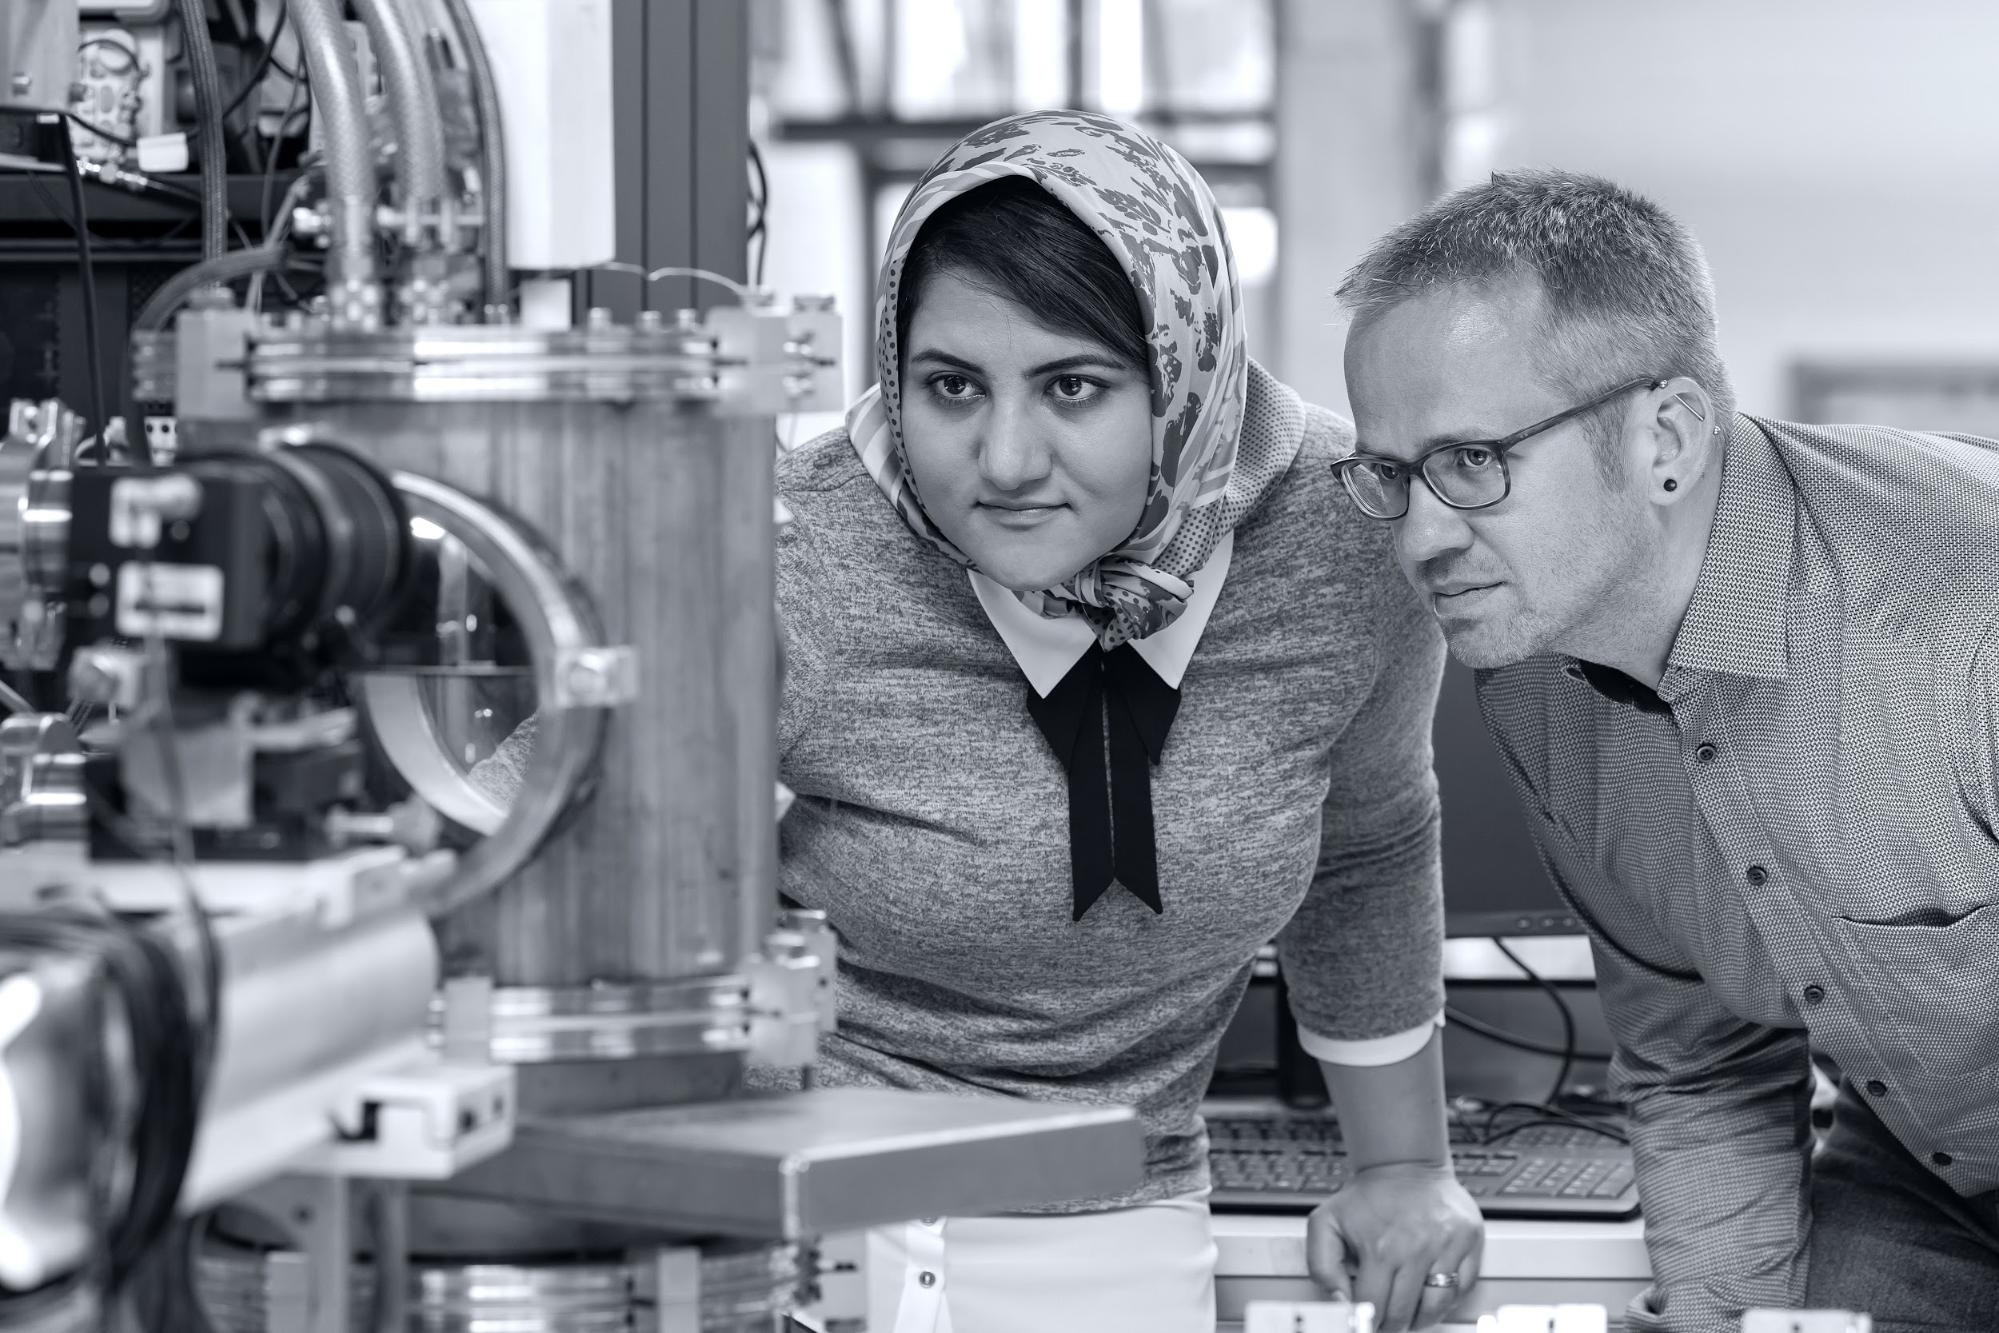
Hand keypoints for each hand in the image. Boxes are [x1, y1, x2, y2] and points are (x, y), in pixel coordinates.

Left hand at [1307, 1161, 1483, 1331]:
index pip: (1374, 1307)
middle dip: (1392, 1324)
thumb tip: (1340, 1302)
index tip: (1366, 1321)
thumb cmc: (1367, 1196)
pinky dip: (1448, 1299)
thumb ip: (1323, 1267)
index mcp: (1380, 1248)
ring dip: (1421, 1318)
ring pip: (1437, 1306)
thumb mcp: (1326, 1224)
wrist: (1403, 1163)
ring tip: (1409, 1313)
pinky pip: (1464, 1286)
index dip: (1367, 1320)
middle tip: (1386, 1321)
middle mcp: (1416, 1249)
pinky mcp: (1468, 1240)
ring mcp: (1446, 1245)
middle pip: (1405, 1312)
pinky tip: (1432, 1293)